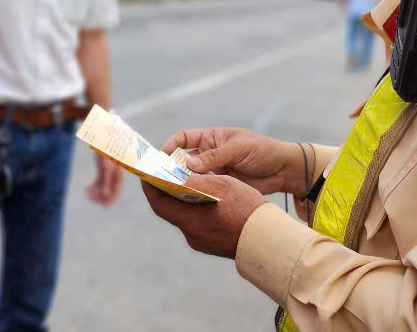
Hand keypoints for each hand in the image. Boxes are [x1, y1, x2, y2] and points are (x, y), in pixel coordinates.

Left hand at [87, 153, 122, 206]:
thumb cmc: (106, 153)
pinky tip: (86, 188)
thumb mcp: (106, 168)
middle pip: (109, 191)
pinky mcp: (102, 171)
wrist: (103, 141)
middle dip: (101, 196)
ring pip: (102, 188)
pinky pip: (98, 182)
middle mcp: (114, 176)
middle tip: (91, 199)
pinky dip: (93, 186)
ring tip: (87, 194)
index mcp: (118, 176)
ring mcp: (108, 174)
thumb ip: (106, 181)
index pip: (116, 191)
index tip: (105, 207)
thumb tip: (105, 194)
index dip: (111, 200)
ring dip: (95, 192)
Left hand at [141, 175, 267, 258]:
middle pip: (171, 210)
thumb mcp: (223, 186)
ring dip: (184, 199)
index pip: (159, 204)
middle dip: (167, 191)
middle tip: (165, 173)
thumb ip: (197, 180)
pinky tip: (206, 197)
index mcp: (191, 222)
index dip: (150, 187)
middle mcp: (192, 235)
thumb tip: (177, 176)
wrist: (270, 239)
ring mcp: (203, 242)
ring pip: (186, 216)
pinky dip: (196, 208)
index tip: (146, 173)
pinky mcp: (213, 243)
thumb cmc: (248, 210)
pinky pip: (198, 223)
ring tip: (187, 181)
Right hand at [163, 127, 305, 195]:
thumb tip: (189, 164)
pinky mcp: (219, 187)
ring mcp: (213, 172)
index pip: (183, 138)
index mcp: (210, 138)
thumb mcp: (238, 148)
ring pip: (190, 177)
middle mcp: (207, 155)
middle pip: (182, 160)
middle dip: (171, 168)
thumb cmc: (262, 151)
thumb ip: (215, 156)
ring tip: (173, 192)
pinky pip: (202, 190)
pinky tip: (190, 201)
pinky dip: (194, 195)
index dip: (170, 145)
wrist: (282, 171)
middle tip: (162, 178)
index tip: (162, 156)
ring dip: (182, 183)